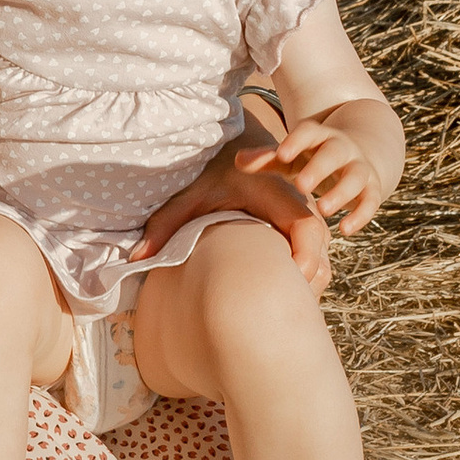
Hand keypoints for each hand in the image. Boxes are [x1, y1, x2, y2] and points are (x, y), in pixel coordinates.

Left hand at [133, 138, 332, 294]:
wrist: (236, 152)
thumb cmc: (215, 173)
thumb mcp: (190, 194)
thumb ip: (165, 225)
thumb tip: (137, 258)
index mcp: (281, 196)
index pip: (309, 229)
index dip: (305, 259)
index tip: (286, 283)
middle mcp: (303, 210)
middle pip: (322, 257)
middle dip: (304, 285)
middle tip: (276, 308)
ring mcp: (308, 223)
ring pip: (322, 265)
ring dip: (304, 286)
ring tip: (274, 307)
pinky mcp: (305, 234)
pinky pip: (317, 264)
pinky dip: (304, 281)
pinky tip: (275, 295)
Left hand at [238, 116, 384, 237]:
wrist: (356, 155)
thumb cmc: (310, 158)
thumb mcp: (290, 156)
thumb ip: (266, 159)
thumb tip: (238, 161)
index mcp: (318, 136)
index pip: (308, 132)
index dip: (296, 141)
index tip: (282, 153)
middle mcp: (342, 148)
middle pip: (334, 153)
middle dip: (319, 168)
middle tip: (301, 186)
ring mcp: (360, 167)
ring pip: (356, 177)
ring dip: (341, 192)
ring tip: (323, 211)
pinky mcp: (372, 189)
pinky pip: (371, 201)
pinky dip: (361, 215)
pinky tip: (345, 231)